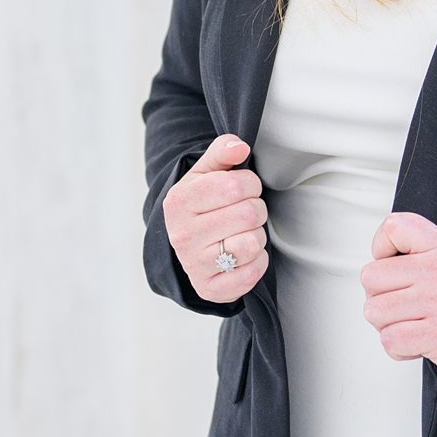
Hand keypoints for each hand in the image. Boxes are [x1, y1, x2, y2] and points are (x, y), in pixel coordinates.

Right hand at [163, 134, 269, 302]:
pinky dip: (257, 260)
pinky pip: (254, 271)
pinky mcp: (211, 289)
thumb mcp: (205, 173)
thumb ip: (222, 152)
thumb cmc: (202, 205)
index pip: (236, 185)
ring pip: (252, 243)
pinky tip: (243, 254)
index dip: (250, 183)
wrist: (189, 248)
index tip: (244, 188)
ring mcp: (195, 265)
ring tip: (243, 232)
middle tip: (245, 212)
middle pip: (249, 214)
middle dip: (256, 209)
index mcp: (179, 201)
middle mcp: (182, 235)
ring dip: (257, 235)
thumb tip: (240, 147)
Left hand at [360, 211, 436, 399]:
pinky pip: (389, 340)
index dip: (382, 250)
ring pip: (374, 311)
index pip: (393, 227)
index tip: (397, 270)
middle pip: (370, 277)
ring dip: (390, 327)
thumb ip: (419, 255)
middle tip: (411, 310)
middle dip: (382, 299)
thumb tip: (378, 259)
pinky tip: (422, 345)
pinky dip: (400, 350)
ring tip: (419, 327)